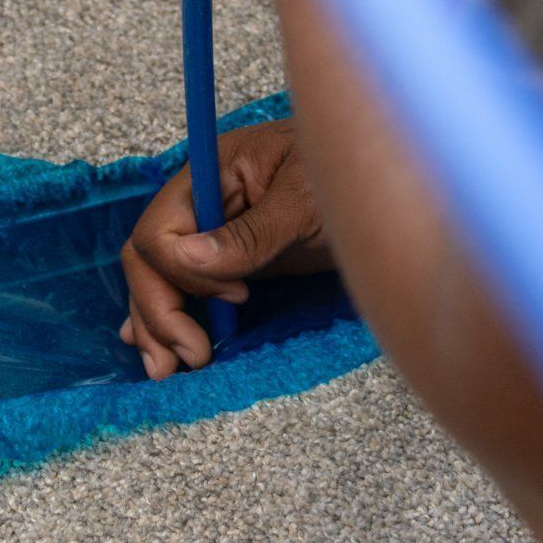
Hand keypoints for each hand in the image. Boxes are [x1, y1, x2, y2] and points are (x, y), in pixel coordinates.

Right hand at [119, 118, 333, 377]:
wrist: (392, 190)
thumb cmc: (359, 177)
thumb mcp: (306, 202)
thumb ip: (249, 233)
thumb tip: (187, 257)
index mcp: (211, 173)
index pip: (160, 231)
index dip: (184, 273)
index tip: (236, 297)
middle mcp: (204, 202)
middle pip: (150, 260)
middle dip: (158, 311)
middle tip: (185, 361)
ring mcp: (218, 233)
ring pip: (160, 279)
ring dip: (156, 324)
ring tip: (165, 370)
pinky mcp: (237, 260)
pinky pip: (188, 286)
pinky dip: (169, 313)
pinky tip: (156, 343)